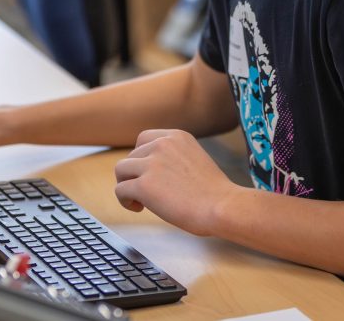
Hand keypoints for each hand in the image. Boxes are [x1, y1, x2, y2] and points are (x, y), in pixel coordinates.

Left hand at [114, 129, 234, 236]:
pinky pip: (120, 190)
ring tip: (140, 200)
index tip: (149, 174)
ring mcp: (152, 163)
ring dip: (127, 185)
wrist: (223, 207)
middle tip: (148, 193)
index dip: (141, 158)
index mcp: (176, 136)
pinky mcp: (144, 185)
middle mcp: (162, 144)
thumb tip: (149, 169)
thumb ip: (173, 157)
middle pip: (130, 156)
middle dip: (135, 175)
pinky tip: (138, 208)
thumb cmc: (214, 192)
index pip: (143, 139)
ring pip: (121, 170)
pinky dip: (125, 200)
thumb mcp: (194, 158)